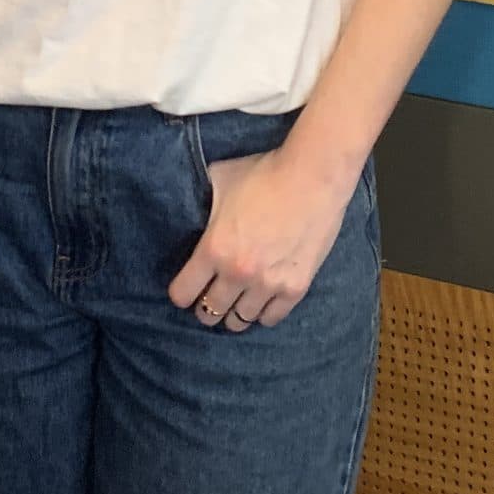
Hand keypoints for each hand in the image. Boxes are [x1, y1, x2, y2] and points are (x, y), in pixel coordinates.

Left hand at [168, 147, 357, 331]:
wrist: (313, 177)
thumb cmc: (264, 173)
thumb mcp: (220, 180)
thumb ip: (200, 199)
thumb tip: (186, 201)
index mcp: (214, 248)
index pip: (182, 293)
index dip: (181, 292)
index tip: (187, 287)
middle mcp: (237, 273)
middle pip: (209, 313)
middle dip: (205, 307)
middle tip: (210, 298)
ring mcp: (268, 284)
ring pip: (240, 320)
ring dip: (234, 312)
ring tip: (236, 302)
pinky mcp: (295, 287)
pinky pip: (272, 318)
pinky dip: (263, 313)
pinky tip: (261, 302)